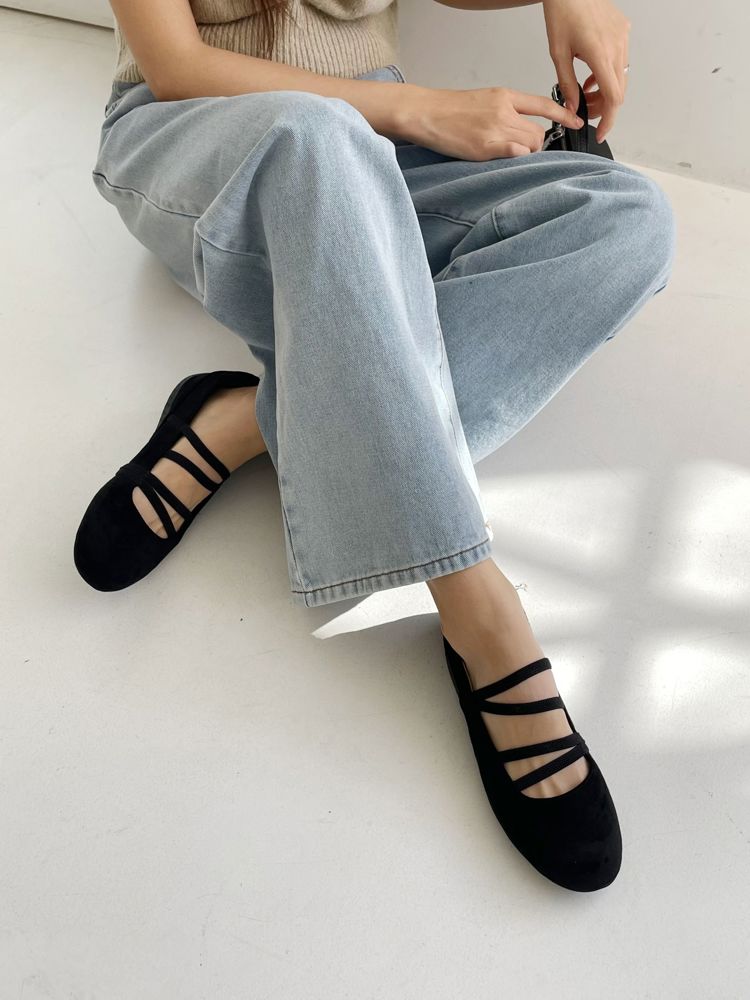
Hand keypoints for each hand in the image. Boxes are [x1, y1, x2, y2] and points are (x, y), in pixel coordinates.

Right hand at [395, 84, 583, 161]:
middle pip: (538, 132)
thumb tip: (523, 129)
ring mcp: (495, 129)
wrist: (426, 113)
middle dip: (536, 145)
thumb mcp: (483, 101)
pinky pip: (515, 155)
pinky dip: (516, 159)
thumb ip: (505, 111)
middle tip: (522, 150)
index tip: (576, 121)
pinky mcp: (485, 147)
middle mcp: (504, 111)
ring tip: (506, 155)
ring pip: (529, 146)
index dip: (564, 114)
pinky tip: (504, 159)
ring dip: (525, 154)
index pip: (543, 104)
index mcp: (504, 96)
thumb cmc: (449, 110)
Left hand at [542, 0, 630, 142]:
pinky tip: (592, 76)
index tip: (601, 132)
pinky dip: (608, 75)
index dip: (608, 120)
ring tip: (585, 92)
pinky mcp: (623, 31)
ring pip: (621, 78)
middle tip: (587, 111)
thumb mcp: (558, 54)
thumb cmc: (562, 12)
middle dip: (604, 107)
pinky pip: (621, 61)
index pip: (613, 98)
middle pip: (619, 91)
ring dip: (605, 91)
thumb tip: (572, 109)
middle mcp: (617, 45)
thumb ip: (567, 85)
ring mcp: (623, 37)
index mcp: (600, 53)